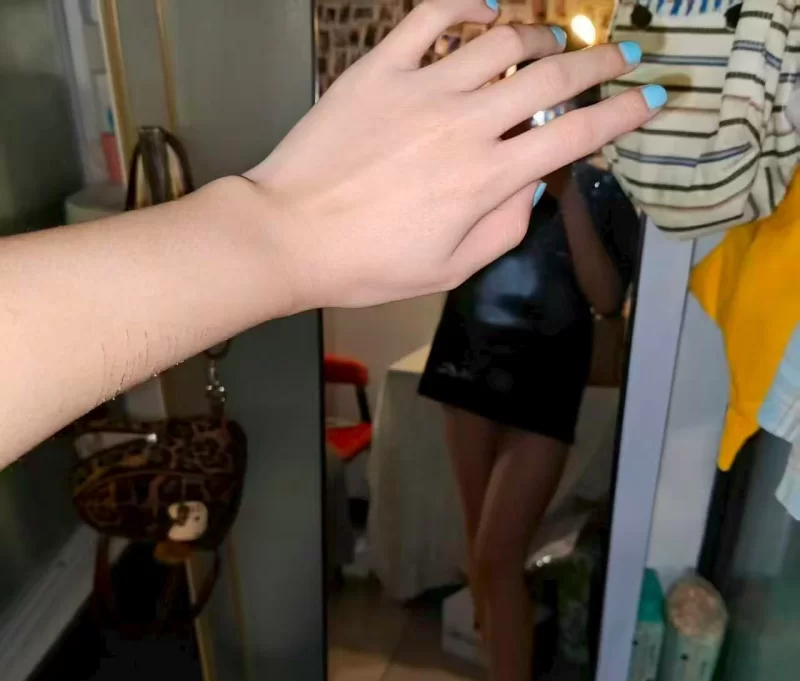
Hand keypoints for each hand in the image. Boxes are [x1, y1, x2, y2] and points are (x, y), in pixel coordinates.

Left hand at [245, 0, 659, 308]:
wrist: (288, 236)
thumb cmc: (368, 266)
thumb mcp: (450, 269)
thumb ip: (504, 225)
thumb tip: (533, 184)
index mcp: (487, 179)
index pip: (574, 136)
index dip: (622, 115)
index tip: (649, 100)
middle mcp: (467, 124)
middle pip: (552, 78)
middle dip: (598, 63)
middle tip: (618, 56)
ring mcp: (422, 88)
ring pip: (503, 39)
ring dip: (541, 35)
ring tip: (553, 42)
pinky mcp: (380, 68)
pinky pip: (431, 16)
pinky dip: (466, 2)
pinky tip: (485, 6)